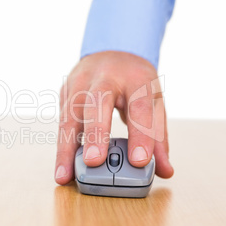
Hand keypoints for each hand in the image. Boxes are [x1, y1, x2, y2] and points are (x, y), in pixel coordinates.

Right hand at [54, 51, 173, 184]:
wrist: (112, 50)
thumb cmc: (134, 81)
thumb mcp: (153, 101)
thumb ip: (157, 136)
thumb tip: (164, 171)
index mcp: (135, 77)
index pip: (139, 106)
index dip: (140, 134)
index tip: (139, 162)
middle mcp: (104, 77)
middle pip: (96, 103)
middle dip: (95, 133)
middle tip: (94, 162)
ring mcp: (79, 82)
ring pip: (69, 114)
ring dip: (66, 147)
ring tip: (64, 175)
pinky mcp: (64, 91)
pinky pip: (61, 120)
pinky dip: (61, 144)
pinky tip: (61, 166)